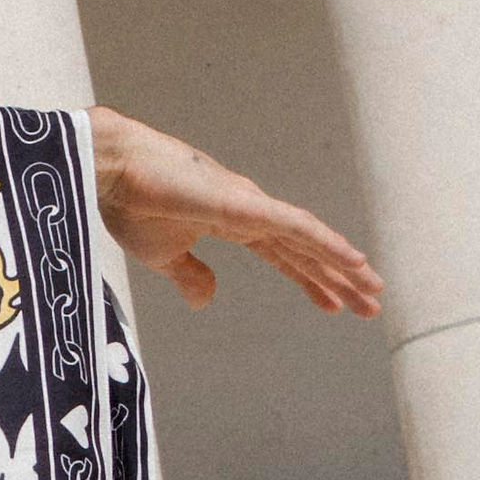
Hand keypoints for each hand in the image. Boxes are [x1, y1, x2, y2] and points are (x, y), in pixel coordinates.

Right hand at [91, 107, 382, 318]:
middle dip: (339, 278)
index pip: (284, 255)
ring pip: (309, 239)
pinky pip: (296, 226)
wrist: (106, 172)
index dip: (311, 280)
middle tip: (371, 306)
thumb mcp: (162, 257)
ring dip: (344, 265)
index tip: (335, 306)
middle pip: (305, 249)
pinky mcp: (244, 202)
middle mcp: (250, 210)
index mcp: (232, 221)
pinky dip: (328, 244)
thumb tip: (208, 300)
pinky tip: (354, 260)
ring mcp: (250, 204)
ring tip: (374, 291)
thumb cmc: (128, 204)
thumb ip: (189, 276)